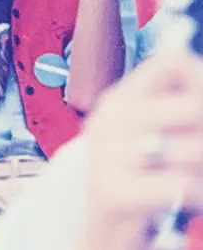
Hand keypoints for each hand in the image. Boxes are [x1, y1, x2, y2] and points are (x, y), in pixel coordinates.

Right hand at [83, 52, 202, 246]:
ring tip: (197, 180)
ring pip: (191, 148)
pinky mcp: (113, 191)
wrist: (102, 237)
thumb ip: (174, 107)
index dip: (201, 82)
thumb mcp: (152, 140)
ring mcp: (107, 154)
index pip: (173, 64)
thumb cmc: (140, 185)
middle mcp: (109, 119)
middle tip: (201, 157)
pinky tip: (189, 201)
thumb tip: (196, 71)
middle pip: (193, 106)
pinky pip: (181, 184)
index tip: (202, 116)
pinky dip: (197, 195)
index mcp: (121, 99)